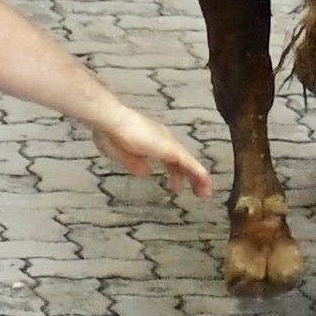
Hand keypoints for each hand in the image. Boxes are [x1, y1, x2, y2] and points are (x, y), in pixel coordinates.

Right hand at [92, 108, 212, 197]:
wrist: (112, 122)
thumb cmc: (109, 133)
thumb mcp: (120, 154)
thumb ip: (134, 163)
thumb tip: (146, 173)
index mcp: (152, 141)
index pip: (170, 159)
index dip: (175, 173)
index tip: (177, 187)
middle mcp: (164, 140)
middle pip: (183, 161)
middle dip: (190, 177)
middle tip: (197, 191)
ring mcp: (169, 144)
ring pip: (190, 163)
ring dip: (199, 178)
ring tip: (205, 194)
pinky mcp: (171, 149)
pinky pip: (191, 164)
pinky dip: (199, 175)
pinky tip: (205, 185)